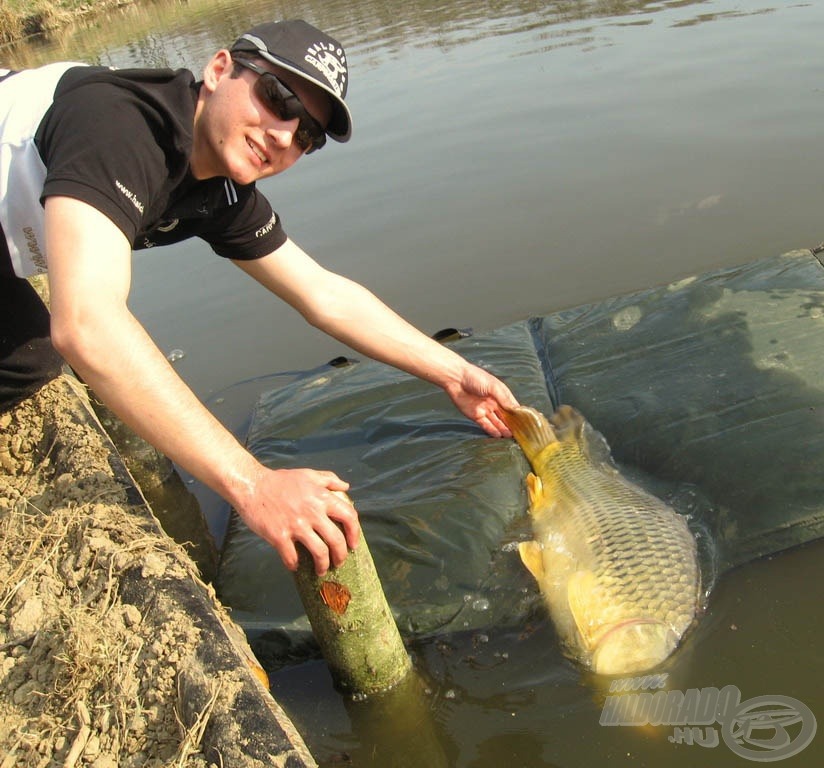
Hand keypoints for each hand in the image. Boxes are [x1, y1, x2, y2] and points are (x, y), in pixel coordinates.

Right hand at [234, 465, 360, 574]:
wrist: (252, 485)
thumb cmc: (280, 480)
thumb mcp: (308, 474)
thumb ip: (329, 479)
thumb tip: (346, 487)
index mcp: (322, 497)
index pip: (349, 516)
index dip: (354, 533)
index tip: (353, 543)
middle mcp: (312, 512)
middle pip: (336, 540)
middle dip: (341, 556)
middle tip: (339, 562)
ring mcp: (296, 525)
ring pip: (319, 552)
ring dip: (323, 565)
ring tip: (321, 570)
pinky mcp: (279, 536)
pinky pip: (292, 557)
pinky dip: (295, 565)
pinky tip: (294, 566)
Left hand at [444, 363, 519, 437]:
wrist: (456, 379)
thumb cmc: (476, 378)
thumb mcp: (493, 387)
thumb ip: (504, 399)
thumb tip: (516, 410)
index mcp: (500, 394)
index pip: (512, 406)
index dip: (519, 415)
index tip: (526, 423)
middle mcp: (494, 403)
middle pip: (505, 416)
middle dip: (512, 425)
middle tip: (519, 434)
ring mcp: (485, 410)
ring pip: (496, 422)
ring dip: (503, 429)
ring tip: (510, 437)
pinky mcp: (475, 415)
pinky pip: (486, 425)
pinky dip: (492, 430)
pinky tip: (499, 435)